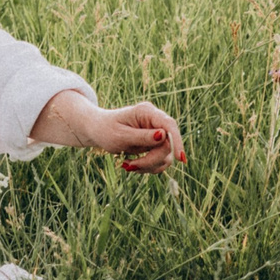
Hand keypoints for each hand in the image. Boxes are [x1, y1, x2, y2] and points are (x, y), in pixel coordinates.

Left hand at [32, 91, 185, 173]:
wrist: (98, 131)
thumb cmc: (105, 130)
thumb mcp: (120, 135)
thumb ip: (142, 136)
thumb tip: (163, 135)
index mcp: (147, 112)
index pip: (168, 125)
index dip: (177, 141)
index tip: (181, 158)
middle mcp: (156, 121)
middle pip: (168, 145)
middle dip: (151, 160)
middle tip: (129, 166)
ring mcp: (157, 133)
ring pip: (166, 156)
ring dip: (148, 166)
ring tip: (127, 165)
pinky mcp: (156, 145)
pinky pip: (160, 161)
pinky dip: (148, 167)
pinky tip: (132, 165)